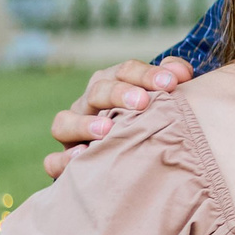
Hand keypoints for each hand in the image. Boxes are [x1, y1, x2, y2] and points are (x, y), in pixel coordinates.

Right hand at [43, 56, 194, 178]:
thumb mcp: (164, 99)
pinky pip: (53, 160)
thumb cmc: (153, 123)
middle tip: (142, 102)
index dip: (146, 74)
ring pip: (64, 122)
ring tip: (107, 129)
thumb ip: (172, 79)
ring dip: (84, 124)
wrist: (134, 163)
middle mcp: (89, 105)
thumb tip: (181, 72)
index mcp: (113, 85)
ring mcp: (73, 133)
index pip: (125, 71)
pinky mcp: (65, 161)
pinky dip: (62, 160)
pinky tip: (81, 159)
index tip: (172, 83)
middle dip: (119, 93)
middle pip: (96, 91)